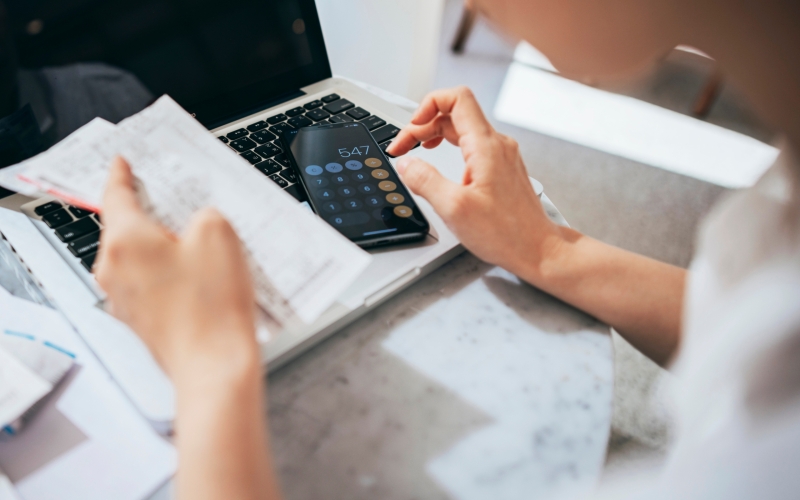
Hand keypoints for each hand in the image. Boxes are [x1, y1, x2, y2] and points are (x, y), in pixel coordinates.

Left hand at [94, 157, 257, 376]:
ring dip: (163, 247)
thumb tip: (199, 222)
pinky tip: (200, 278)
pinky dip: (169, 274)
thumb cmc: (212, 309)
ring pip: (139, 257)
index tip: (121, 165)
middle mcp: (114, 270)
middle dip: (151, 213)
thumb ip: (205, 215)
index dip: (121, 175)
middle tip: (175, 201)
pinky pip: (150, 283)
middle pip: (126, 227)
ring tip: (201, 246)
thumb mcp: (220, 236)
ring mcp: (124, 298)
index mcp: (125, 241)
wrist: (214, 366)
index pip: (115, 196)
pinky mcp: (140, 319)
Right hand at [387, 87, 562, 278]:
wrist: (538, 249)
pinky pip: (471, 145)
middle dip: (423, 126)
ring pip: (462, 129)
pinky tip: (440, 163)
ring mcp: (501, 155)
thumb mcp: (454, 209)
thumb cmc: (506, 233)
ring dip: (435, 136)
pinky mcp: (501, 168)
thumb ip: (425, 181)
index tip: (412, 128)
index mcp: (486, 146)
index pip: (457, 99)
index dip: (428, 104)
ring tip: (416, 152)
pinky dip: (449, 147)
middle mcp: (497, 144)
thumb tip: (406, 164)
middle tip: (403, 149)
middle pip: (454, 114)